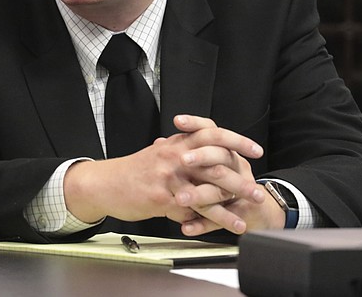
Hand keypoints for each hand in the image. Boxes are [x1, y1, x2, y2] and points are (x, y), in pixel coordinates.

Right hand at [63, 114, 266, 229]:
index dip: (236, 141)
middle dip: (240, 179)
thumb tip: (190, 141)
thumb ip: (177, 148)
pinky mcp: (162, 197)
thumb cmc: (131, 170)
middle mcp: (175, 156)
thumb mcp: (157, 153)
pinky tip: (220, 228)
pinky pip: (191, 210)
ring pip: (207, 190)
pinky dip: (208, 221)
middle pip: (216, 163)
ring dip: (229, 205)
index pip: (212, 133)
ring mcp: (170, 177)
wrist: (104, 183)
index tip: (254, 149)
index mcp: (176, 143)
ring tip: (245, 215)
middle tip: (257, 190)